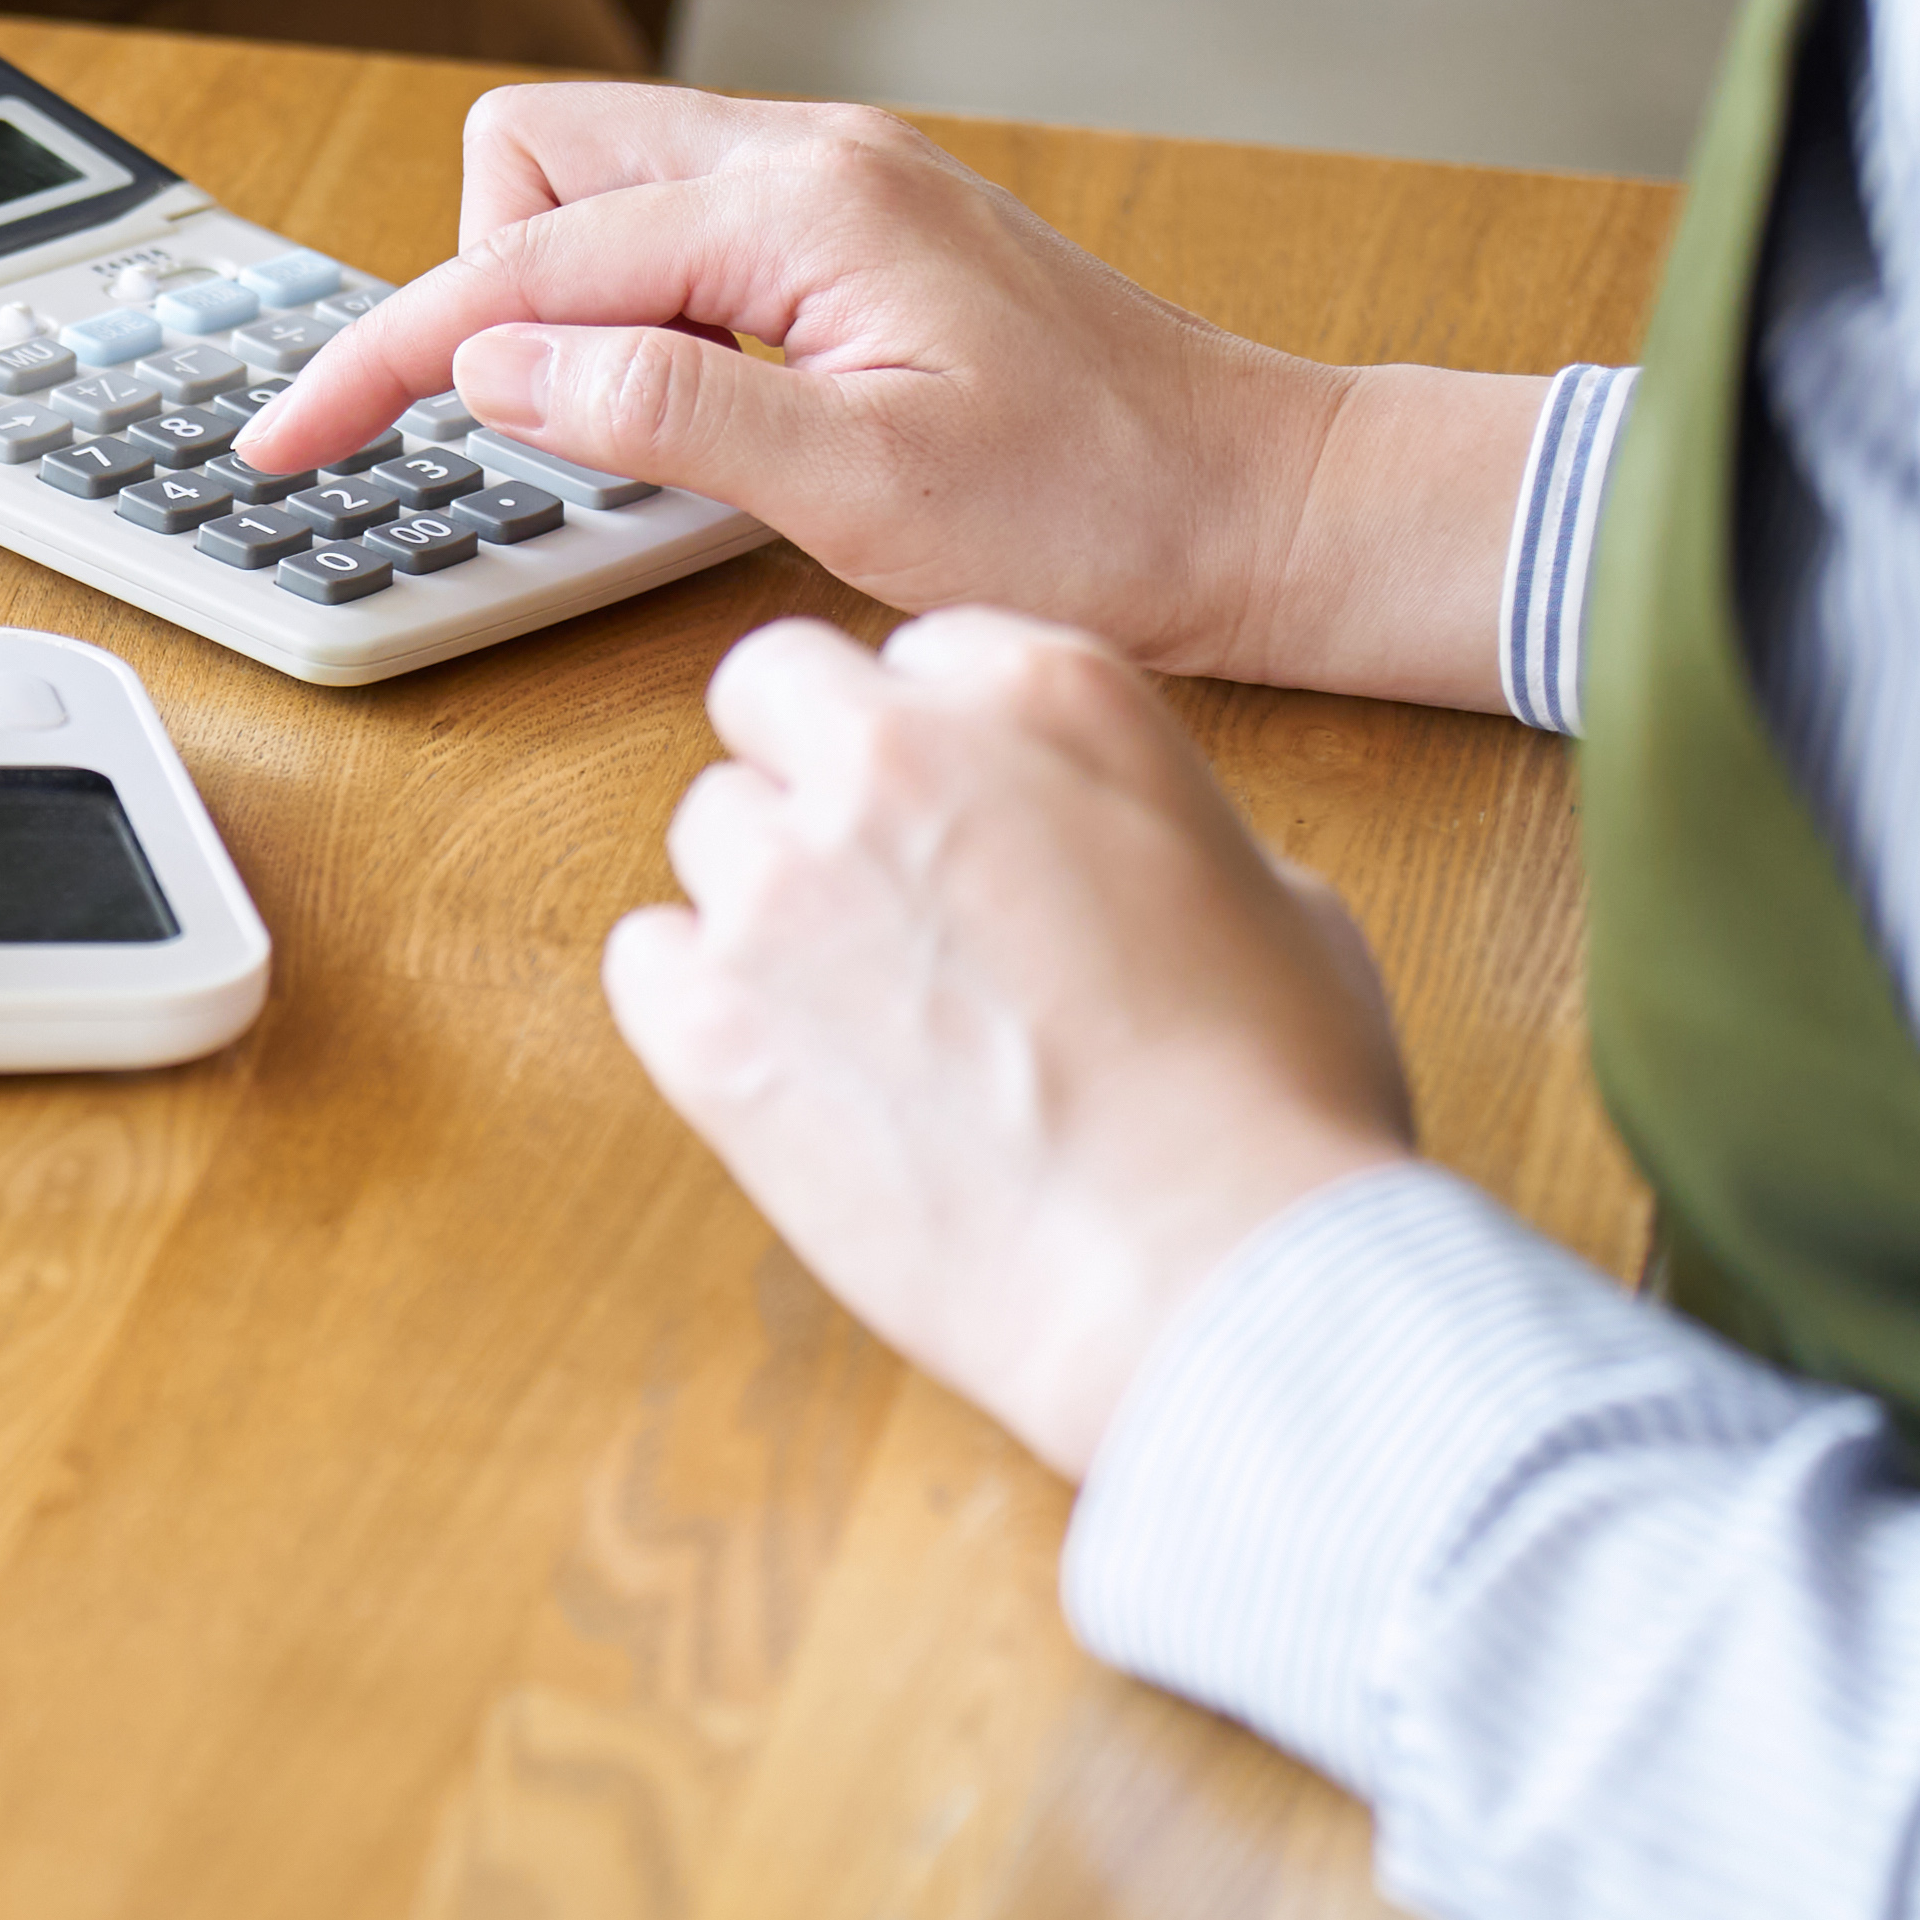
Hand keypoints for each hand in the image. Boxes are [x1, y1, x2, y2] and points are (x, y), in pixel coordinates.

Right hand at [234, 88, 1458, 689]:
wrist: (1269, 505)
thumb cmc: (1103, 513)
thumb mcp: (865, 492)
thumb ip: (659, 413)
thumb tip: (489, 367)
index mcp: (796, 205)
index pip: (516, 262)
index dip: (383, 356)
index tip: (286, 439)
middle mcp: (805, 156)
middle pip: (529, 161)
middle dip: (481, 292)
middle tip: (537, 437)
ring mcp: (833, 179)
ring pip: (592, 182)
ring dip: (557, 299)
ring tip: (628, 431)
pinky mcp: (854, 224)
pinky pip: (671, 223)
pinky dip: (632, 305)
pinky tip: (693, 404)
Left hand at [620, 610, 1420, 1477]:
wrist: (1212, 1266)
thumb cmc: (1272, 1104)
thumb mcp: (1271, 895)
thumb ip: (1133, 825)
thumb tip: (1085, 853)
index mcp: (1043, 695)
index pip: (915, 653)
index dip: (933, 738)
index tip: (956, 811)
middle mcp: (891, 757)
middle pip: (771, 692)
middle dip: (809, 768)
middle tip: (872, 882)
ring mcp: (783, 884)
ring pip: (710, 830)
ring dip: (767, 897)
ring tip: (866, 1012)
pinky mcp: (706, 1016)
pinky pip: (647, 960)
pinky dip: (700, 1003)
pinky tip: (794, 1068)